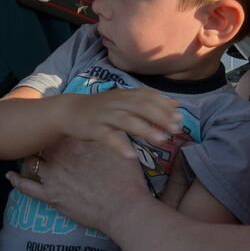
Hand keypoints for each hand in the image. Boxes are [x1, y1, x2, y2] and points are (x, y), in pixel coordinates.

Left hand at [7, 135, 151, 234]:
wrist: (124, 208)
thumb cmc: (127, 179)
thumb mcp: (122, 147)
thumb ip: (112, 133)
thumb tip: (111, 121)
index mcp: (76, 142)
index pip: (58, 129)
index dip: (56, 128)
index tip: (55, 127)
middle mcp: (60, 156)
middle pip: (42, 143)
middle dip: (40, 140)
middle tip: (38, 139)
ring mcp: (52, 177)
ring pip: (32, 161)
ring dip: (29, 157)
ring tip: (26, 154)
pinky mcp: (50, 196)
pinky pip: (26, 187)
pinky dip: (16, 180)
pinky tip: (10, 175)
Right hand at [63, 88, 182, 156]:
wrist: (70, 111)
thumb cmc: (103, 108)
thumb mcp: (126, 101)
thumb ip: (149, 102)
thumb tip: (175, 104)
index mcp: (126, 95)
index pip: (149, 96)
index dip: (165, 106)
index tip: (180, 118)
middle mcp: (117, 102)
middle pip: (141, 106)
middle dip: (160, 117)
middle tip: (176, 130)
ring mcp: (104, 115)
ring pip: (126, 120)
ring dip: (145, 129)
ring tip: (161, 140)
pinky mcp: (93, 129)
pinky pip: (107, 137)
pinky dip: (119, 146)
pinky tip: (130, 155)